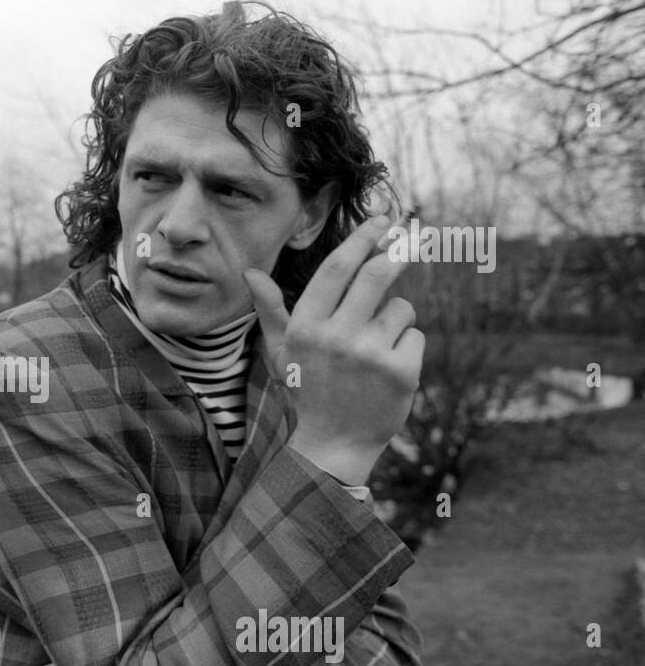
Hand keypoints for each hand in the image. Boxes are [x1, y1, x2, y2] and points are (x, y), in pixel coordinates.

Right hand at [242, 214, 423, 485]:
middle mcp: (336, 336)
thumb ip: (270, 310)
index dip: (363, 237)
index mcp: (306, 326)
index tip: (382, 219)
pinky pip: (415, 336)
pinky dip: (407, 348)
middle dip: (399, 251)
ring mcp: (370, 354)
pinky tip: (388, 371)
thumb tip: (251, 273)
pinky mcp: (401, 371)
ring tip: (376, 348)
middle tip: (414, 238)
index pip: (338, 268)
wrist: (332, 446)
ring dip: (396, 319)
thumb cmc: (307, 391)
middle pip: (377, 273)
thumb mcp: (282, 352)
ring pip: (401, 308)